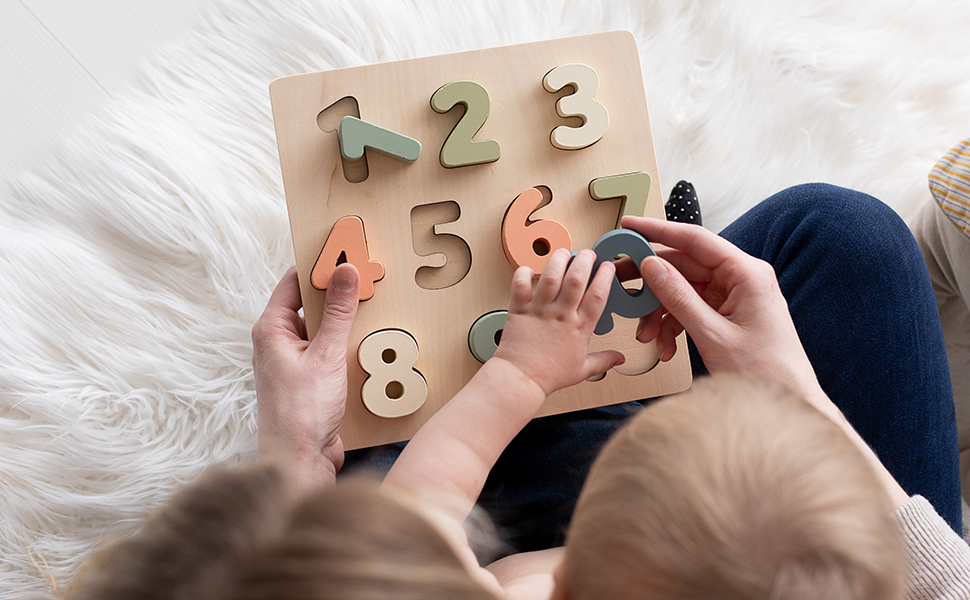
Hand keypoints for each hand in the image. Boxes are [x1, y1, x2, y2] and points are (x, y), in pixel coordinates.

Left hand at [251, 264, 359, 487]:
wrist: (300, 462)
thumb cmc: (300, 413)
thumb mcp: (325, 355)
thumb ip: (337, 312)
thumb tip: (346, 272)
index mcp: (271, 330)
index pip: (294, 282)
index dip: (319, 264)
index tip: (346, 249)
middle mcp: (279, 342)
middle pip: (310, 303)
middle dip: (337, 290)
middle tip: (367, 273)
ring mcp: (295, 361)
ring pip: (323, 327)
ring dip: (345, 318)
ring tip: (372, 303)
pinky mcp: (311, 379)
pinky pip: (330, 349)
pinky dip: (348, 341)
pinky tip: (369, 338)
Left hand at [493, 248, 623, 395]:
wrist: (521, 378)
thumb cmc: (549, 375)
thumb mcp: (582, 370)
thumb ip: (603, 361)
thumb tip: (620, 359)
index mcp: (579, 328)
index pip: (598, 295)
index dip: (605, 277)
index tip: (607, 267)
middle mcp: (561, 315)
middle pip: (577, 278)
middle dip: (585, 260)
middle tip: (587, 253)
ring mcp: (540, 310)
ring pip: (551, 275)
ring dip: (558, 260)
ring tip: (563, 253)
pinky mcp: (519, 309)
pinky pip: (520, 283)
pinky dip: (524, 272)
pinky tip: (529, 269)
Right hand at [620, 216, 820, 406]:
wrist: (790, 401)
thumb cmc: (766, 372)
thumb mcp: (713, 334)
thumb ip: (679, 298)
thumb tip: (652, 266)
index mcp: (747, 273)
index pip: (695, 240)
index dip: (658, 230)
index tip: (630, 226)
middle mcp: (742, 279)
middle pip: (685, 267)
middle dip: (653, 285)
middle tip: (623, 289)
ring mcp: (735, 297)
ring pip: (684, 290)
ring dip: (661, 312)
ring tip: (649, 335)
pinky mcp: (729, 314)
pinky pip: (692, 309)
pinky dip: (674, 325)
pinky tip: (666, 346)